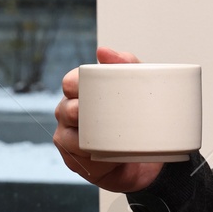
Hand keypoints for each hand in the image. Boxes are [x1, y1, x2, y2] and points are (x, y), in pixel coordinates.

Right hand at [53, 45, 164, 192]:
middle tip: (86, 112)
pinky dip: (85, 157)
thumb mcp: (139, 87)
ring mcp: (70, 138)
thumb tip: (103, 51)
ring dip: (79, 136)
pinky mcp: (75, 160)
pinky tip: (98, 155)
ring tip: (97, 136)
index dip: (73, 83)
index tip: (85, 86)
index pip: (70, 83)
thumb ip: (126, 64)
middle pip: (63, 109)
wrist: (149, 158)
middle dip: (74, 111)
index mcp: (83, 94)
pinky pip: (73, 157)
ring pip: (65, 135)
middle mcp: (71, 114)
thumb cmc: (138, 119)